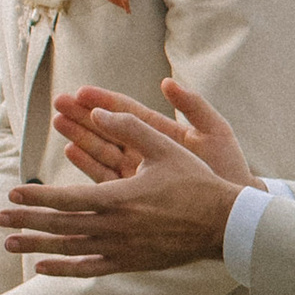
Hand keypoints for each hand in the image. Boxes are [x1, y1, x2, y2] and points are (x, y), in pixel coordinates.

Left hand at [7, 85, 245, 275]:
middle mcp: (114, 227)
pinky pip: (90, 269)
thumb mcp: (165, 147)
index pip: (65, 199)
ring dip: (36, 246)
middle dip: (25, 222)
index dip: (35, 198)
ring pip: (69, 249)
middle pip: (59, 226)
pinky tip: (43, 268)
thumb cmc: (196, 182)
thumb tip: (98, 111)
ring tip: (9, 243)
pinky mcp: (130, 263)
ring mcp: (121, 249)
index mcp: (118, 198)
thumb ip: (129, 127)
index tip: (12, 195)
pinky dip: (64, 269)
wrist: (225, 225)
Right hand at [50, 77, 252, 191]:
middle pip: (110, 130)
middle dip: (83, 116)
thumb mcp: (216, 133)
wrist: (236, 212)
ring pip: (102, 152)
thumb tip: (167, 82)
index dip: (105, 101)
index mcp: (164, 134)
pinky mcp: (134, 196)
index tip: (82, 91)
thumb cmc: (229, 171)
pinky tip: (71, 152)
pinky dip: (87, 165)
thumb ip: (194, 106)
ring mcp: (139, 175)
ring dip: (80, 137)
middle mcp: (147, 153)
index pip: (129, 113)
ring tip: (58, 122)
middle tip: (58, 102)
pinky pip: (104, 179)